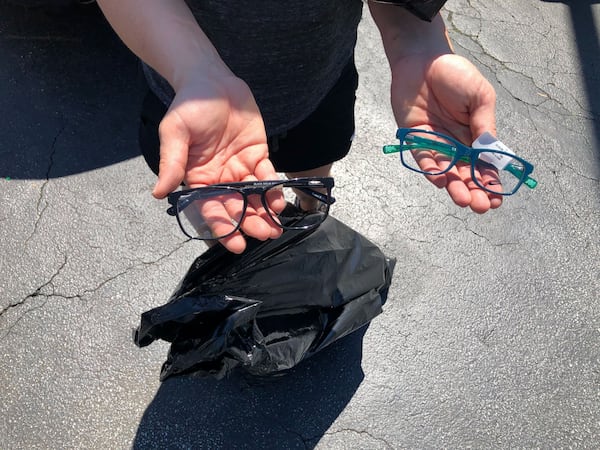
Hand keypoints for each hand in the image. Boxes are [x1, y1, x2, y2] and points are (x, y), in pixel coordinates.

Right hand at [153, 74, 284, 252]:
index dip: (223, 228)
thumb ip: (171, 163)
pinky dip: (274, 187)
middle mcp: (220, 179)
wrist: (211, 80)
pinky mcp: (258, 155)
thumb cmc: (189, 105)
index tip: (236, 244)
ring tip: (277, 226)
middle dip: (251, 223)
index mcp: (198, 179)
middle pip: (237, 207)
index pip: (211, 209)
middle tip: (265, 234)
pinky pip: (267, 176)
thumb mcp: (175, 133)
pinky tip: (279, 199)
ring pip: (255, 196)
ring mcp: (240, 168)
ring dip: (266, 211)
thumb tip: (158, 193)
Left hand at [390, 53, 502, 212]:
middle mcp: (455, 144)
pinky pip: (423, 159)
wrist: (423, 60)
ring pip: (446, 172)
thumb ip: (484, 125)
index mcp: (475, 136)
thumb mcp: (480, 97)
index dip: (490, 183)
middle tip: (479, 206)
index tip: (496, 199)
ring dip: (454, 187)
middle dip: (473, 191)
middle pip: (466, 174)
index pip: (484, 166)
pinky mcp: (414, 139)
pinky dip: (431, 170)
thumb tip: (491, 153)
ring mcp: (435, 144)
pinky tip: (441, 180)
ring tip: (463, 199)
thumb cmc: (455, 74)